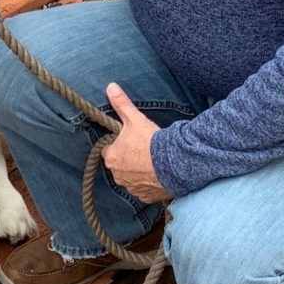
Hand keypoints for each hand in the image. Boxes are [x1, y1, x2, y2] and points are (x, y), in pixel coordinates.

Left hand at [102, 82, 171, 202]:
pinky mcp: (145, 197)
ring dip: (137, 172)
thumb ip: (121, 103)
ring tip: (150, 161)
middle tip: (141, 150)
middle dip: (127, 159)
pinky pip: (143, 189)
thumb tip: (110, 86)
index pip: (109, 150)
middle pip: (119, 165)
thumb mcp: (135, 119)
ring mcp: (131, 187)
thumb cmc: (151, 141)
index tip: (129, 140)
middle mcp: (118, 175)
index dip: (118, 144)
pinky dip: (147, 183)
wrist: (174, 163)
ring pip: (130, 178)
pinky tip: (156, 174)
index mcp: (112, 157)